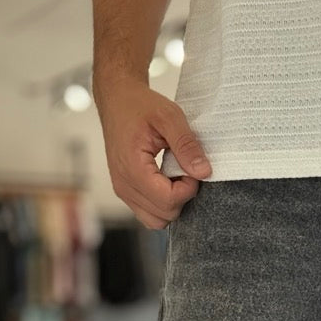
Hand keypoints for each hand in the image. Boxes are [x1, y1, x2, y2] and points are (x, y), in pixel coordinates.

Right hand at [95, 79, 211, 228]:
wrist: (117, 100)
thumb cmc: (139, 105)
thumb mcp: (169, 116)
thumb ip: (187, 145)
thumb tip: (203, 172)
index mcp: (132, 167)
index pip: (167, 200)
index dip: (188, 188)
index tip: (192, 168)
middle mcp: (123, 184)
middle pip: (164, 214)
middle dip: (181, 196)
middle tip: (184, 169)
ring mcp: (122, 190)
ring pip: (156, 220)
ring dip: (172, 202)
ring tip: (175, 175)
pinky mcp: (125, 191)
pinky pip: (149, 213)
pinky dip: (162, 203)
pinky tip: (166, 180)